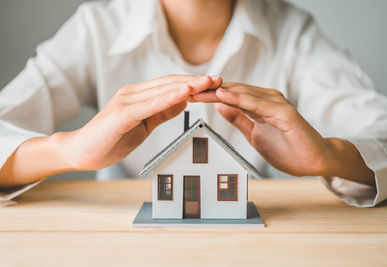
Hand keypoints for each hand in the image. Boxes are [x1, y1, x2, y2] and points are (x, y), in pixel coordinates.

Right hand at [61, 75, 221, 170]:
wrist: (80, 152)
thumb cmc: (110, 139)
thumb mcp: (144, 125)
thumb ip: (161, 112)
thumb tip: (183, 101)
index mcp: (140, 97)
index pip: (171, 86)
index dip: (194, 84)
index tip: (215, 84)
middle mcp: (134, 93)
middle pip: (171, 83)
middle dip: (197, 81)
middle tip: (220, 79)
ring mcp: (127, 101)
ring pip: (163, 90)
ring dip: (188, 85)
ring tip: (209, 82)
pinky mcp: (122, 114)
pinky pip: (150, 104)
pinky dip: (169, 97)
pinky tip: (186, 93)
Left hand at [190, 82, 374, 183]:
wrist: (314, 160)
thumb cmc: (287, 148)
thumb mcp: (254, 134)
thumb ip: (240, 119)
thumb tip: (220, 106)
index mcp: (259, 105)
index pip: (229, 97)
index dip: (209, 95)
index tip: (189, 95)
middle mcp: (267, 99)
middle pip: (233, 92)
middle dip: (209, 91)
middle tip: (186, 89)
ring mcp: (276, 104)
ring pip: (242, 94)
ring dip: (219, 92)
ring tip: (199, 89)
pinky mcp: (284, 112)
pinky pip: (257, 104)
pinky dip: (240, 100)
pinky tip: (223, 96)